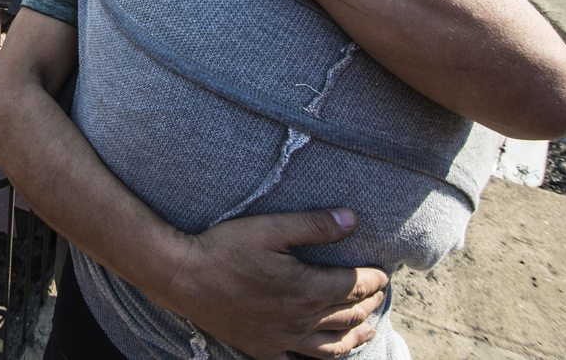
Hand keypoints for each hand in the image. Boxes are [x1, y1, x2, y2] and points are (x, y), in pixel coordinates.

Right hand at [153, 208, 388, 359]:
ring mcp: (283, 340)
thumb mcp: (270, 227)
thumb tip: (352, 220)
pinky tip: (325, 352)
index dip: (373, 280)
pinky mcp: (263, 349)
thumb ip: (314, 225)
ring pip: (333, 346)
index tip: (383, 273)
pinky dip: (320, 358)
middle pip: (348, 315)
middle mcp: (301, 321)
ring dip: (355, 336)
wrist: (182, 278)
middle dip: (369, 304)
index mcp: (307, 289)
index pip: (353, 287)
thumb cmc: (224, 248)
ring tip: (368, 330)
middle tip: (379, 294)